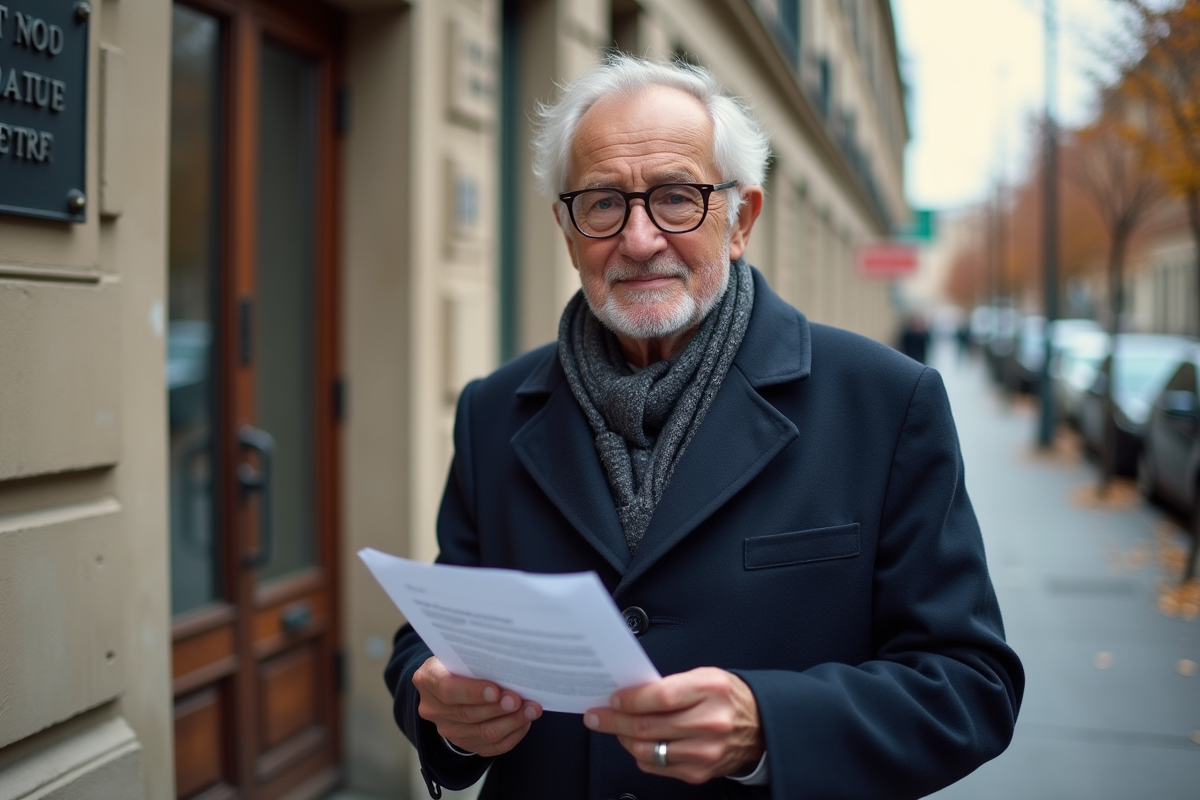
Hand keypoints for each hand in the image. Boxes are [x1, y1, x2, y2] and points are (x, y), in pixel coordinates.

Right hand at [412, 656, 542, 756]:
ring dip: (512, 721)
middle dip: (498, 707)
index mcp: (428, 680)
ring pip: (484, 733)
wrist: (447, 682)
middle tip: (520, 699)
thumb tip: (509, 660)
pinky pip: (493, 746)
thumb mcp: (458, 652)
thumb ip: (475, 658)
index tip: (495, 690)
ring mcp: (449, 729)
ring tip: (531, 709)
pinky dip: (513, 733)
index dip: (472, 692)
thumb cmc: (457, 661)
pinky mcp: (465, 743)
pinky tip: (525, 721)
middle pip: (468, 714)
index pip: (448, 690)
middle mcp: (433, 708)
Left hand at [583, 667, 763, 783]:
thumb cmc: (726, 697)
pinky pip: (657, 765)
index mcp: (711, 689)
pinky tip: (636, 742)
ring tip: (615, 728)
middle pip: (649, 726)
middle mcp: (710, 722)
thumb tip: (629, 693)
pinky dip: (640, 754)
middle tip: (597, 716)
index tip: (612, 698)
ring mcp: (705, 751)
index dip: (631, 699)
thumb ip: (670, 685)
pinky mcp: (700, 772)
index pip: (661, 697)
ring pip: (648, 749)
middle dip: (615, 720)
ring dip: (623, 739)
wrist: (759, 726)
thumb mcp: (704, 677)